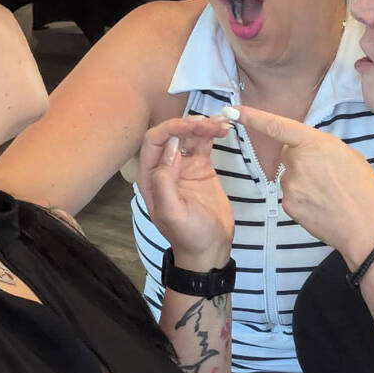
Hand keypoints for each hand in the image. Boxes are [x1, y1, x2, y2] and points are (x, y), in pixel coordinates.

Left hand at [137, 115, 233, 270]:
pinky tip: (223, 128)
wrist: (211, 248)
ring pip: (188, 136)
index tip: (190, 128)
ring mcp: (184, 166)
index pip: (153, 143)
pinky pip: (203, 144)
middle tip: (209, 124)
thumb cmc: (189, 235)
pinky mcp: (201, 167)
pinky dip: (211, 133)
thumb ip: (165, 181)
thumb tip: (171, 148)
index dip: (170, 130)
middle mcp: (164, 168)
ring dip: (202, 126)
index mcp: (151, 178)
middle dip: (187, 125)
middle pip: (170, 135)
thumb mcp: (173, 213)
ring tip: (220, 124)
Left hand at [234, 106, 373, 267]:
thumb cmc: (366, 190)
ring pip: (290, 177)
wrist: (367, 228)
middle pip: (289, 155)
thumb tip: (311, 152)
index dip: (253, 117)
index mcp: (314, 143)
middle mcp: (297, 162)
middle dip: (303, 160)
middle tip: (329, 175)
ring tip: (331, 194)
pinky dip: (304, 199)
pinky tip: (323, 207)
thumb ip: (323, 148)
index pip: (277, 126)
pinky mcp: (288, 206)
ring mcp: (290, 185)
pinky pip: (292, 196)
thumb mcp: (349, 156)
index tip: (233, 110)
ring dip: (305, 182)